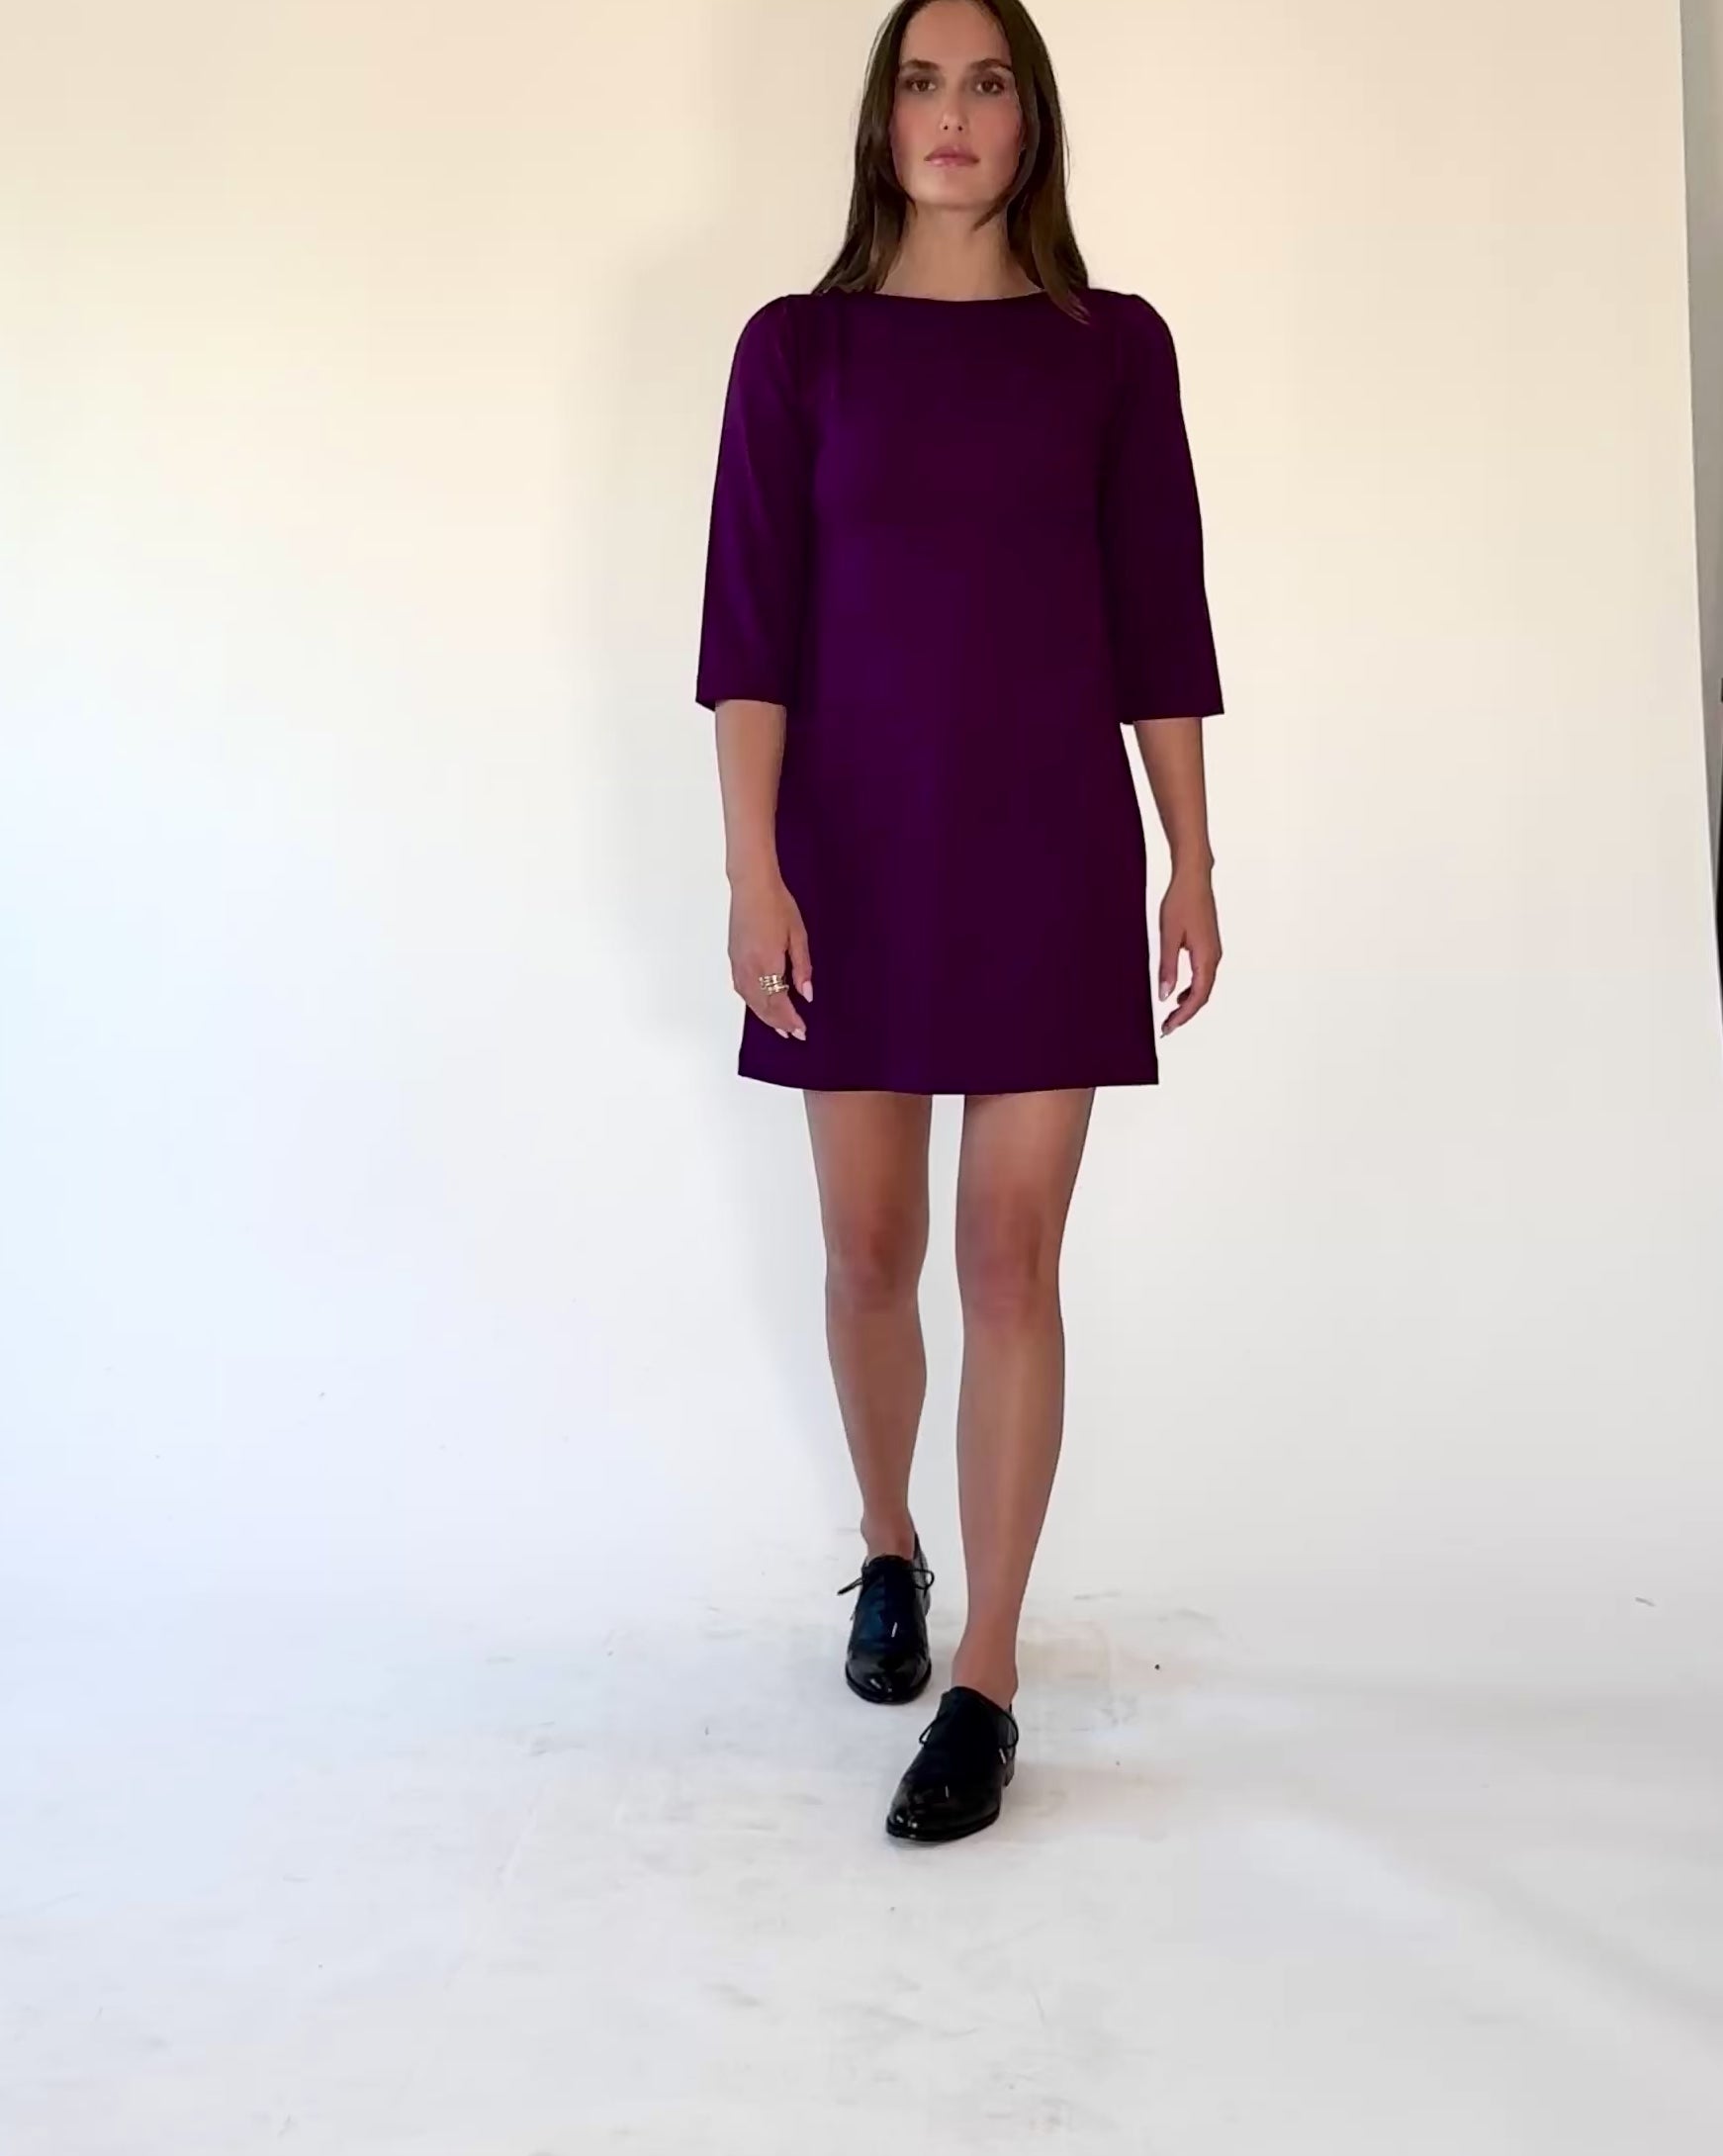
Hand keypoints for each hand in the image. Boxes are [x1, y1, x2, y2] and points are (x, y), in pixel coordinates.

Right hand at [728, 866, 811, 1040]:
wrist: (752, 886)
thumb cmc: (778, 905)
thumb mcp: (799, 935)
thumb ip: (802, 967)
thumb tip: (806, 994)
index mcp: (768, 963)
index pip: (779, 1002)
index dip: (790, 1019)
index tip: (801, 1030)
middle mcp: (749, 968)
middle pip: (763, 1006)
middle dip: (778, 1023)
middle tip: (793, 1034)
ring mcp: (738, 964)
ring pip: (750, 1000)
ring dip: (764, 1016)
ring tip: (779, 1027)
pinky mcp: (733, 958)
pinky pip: (742, 989)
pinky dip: (753, 1003)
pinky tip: (761, 1005)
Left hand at [1157, 863, 1220, 1036]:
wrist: (1193, 878)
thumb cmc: (1181, 902)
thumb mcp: (1168, 936)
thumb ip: (1167, 967)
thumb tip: (1165, 996)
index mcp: (1206, 958)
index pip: (1197, 997)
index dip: (1183, 1016)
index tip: (1168, 1028)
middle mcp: (1214, 957)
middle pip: (1203, 995)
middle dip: (1186, 1014)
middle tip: (1167, 1027)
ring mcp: (1214, 951)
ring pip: (1204, 986)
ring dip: (1189, 1003)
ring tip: (1171, 1014)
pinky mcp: (1209, 946)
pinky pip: (1203, 975)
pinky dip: (1192, 989)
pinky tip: (1178, 992)